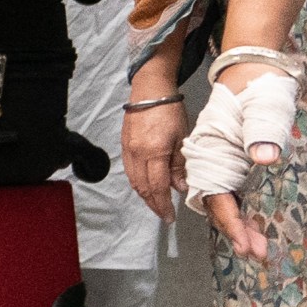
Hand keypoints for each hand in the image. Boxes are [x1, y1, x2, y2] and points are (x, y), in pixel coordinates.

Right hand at [121, 102, 181, 221]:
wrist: (150, 90)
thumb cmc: (169, 110)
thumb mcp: (181, 138)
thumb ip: (179, 165)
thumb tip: (180, 187)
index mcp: (154, 152)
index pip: (158, 187)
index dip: (163, 205)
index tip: (169, 217)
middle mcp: (137, 155)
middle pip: (143, 188)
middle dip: (153, 205)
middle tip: (164, 215)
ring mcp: (128, 151)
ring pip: (134, 182)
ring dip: (145, 196)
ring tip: (156, 204)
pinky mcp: (124, 146)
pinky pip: (129, 172)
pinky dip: (138, 184)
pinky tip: (146, 186)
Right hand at [183, 60, 303, 259]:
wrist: (250, 67)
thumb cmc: (254, 87)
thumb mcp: (260, 107)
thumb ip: (261, 132)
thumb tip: (265, 158)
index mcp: (209, 153)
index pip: (216, 196)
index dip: (231, 223)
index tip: (246, 245)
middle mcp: (208, 161)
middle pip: (217, 205)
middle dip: (238, 232)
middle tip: (259, 254)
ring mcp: (219, 161)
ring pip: (223, 202)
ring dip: (240, 226)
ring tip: (260, 246)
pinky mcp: (229, 159)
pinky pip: (229, 192)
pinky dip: (241, 211)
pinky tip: (254, 223)